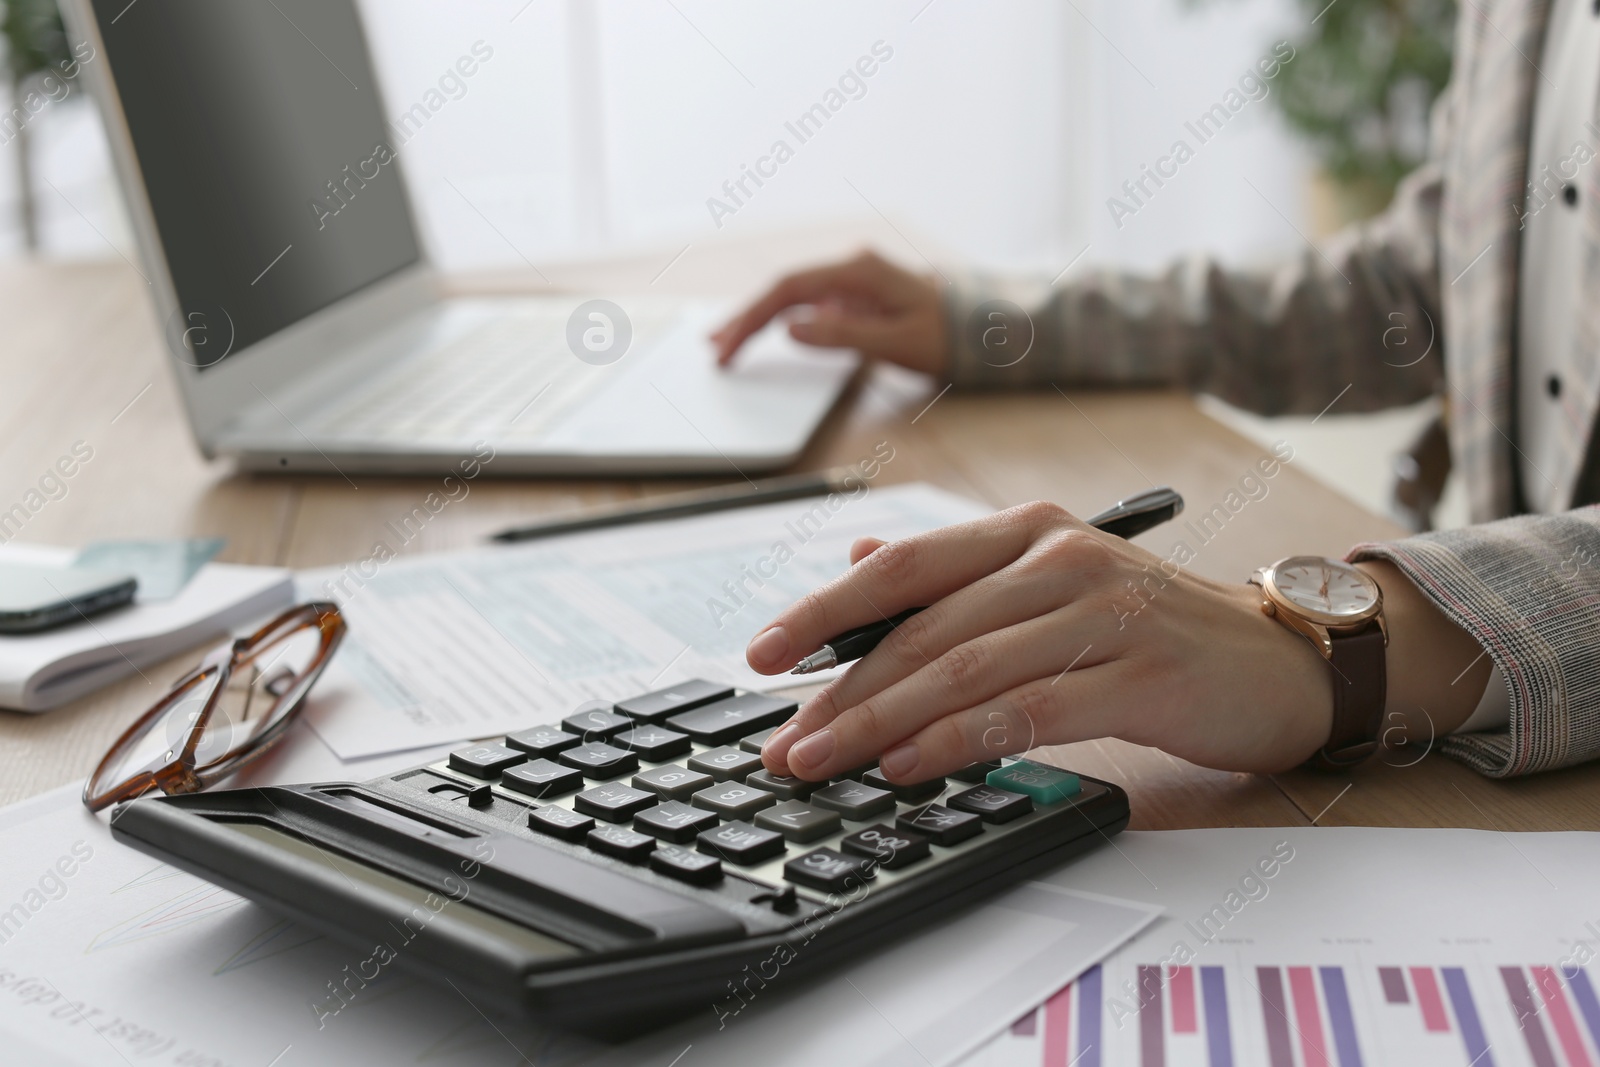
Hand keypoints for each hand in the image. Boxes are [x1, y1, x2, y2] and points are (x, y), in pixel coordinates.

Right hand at [710, 250, 946, 375]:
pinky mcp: (856, 294)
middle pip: (783, 288)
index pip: (788, 290)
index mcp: (858, 271)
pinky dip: (781, 318)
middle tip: (715, 348)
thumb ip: (842, 336)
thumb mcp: (897, 343)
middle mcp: (851, 267)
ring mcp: (853, 279)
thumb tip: (790, 329)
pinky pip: (808, 302)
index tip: (729, 346)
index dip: (752, 318)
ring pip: (792, 294)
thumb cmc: (948, 336)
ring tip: (726, 341)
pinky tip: (764, 332)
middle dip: (746, 318)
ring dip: (759, 317)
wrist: (984, 326)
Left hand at [746, 501, 1338, 780]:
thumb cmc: (1152, 628)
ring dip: (883, 723)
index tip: (760, 656)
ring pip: (965, 669)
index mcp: (1027, 531)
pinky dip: (959, 740)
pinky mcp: (1141, 676)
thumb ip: (957, 576)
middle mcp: (1060, 559)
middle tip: (787, 742)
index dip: (822, 610)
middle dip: (841, 691)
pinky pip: (1028, 711)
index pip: (903, 566)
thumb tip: (858, 560)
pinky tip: (910, 766)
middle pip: (923, 627)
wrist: (1277, 660)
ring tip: (826, 762)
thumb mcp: (1048, 586)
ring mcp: (1103, 614)